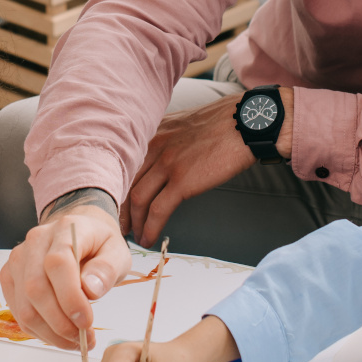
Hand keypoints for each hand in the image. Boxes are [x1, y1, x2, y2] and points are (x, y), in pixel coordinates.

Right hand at [0, 194, 130, 348]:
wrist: (79, 235)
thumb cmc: (98, 246)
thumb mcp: (117, 253)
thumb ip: (107, 269)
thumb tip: (90, 290)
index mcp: (64, 230)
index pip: (57, 263)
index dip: (70, 297)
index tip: (86, 321)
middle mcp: (35, 241)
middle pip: (35, 288)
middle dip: (60, 323)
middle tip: (85, 338)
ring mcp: (18, 260)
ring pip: (25, 307)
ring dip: (50, 333)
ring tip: (75, 341)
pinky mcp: (10, 278)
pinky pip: (19, 313)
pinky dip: (40, 331)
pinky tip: (60, 334)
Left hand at [125, 90, 292, 245]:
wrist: (243, 123)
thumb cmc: (221, 124)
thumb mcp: (182, 125)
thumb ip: (166, 141)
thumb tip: (160, 162)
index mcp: (153, 134)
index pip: (125, 165)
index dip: (118, 189)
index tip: (117, 204)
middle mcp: (153, 147)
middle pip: (126, 183)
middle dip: (120, 209)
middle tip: (120, 227)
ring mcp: (167, 164)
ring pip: (138, 199)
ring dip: (134, 222)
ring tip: (134, 237)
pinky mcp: (182, 180)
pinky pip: (158, 210)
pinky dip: (150, 227)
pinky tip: (149, 238)